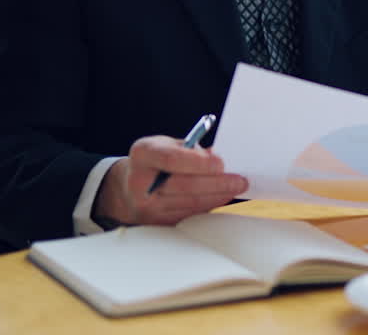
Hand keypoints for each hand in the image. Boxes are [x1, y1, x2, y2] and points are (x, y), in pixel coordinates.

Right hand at [92, 135, 248, 226]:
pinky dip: (209, 205)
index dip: (199, 163)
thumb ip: (190, 149)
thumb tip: (220, 158)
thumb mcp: (167, 145)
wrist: (128, 187)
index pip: (172, 159)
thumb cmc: (156, 160)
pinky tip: (222, 197)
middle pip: (184, 185)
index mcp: (143, 153)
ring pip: (190, 202)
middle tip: (239, 180)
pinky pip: (189, 214)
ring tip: (236, 187)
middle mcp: (139, 181)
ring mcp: (146, 205)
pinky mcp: (156, 222)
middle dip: (216, 183)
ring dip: (218, 195)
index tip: (222, 163)